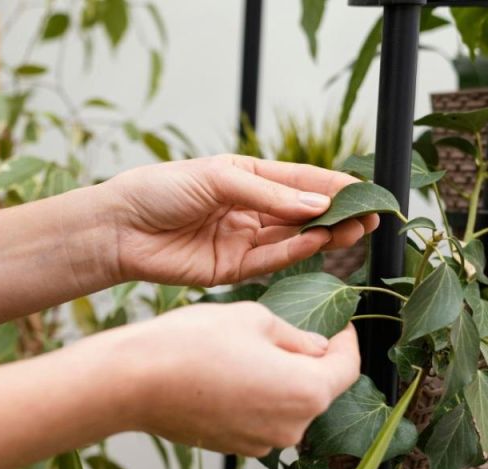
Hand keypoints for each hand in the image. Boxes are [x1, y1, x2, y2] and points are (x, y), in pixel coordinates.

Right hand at [94, 303, 359, 455]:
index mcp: (306, 390)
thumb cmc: (189, 345)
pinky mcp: (233, 447)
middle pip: (316, 389)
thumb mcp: (252, 319)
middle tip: (282, 333)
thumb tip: (313, 346)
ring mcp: (260, 443)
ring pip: (285, 405)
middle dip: (308, 361)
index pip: (347, 367)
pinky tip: (225, 374)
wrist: (134, 382)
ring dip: (277, 380)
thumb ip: (294, 335)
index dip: (347, 342)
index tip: (341, 326)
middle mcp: (291, 427)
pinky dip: (253, 398)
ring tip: (245, 351)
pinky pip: (258, 419)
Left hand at [100, 154, 379, 285]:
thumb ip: (268, 195)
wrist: (118, 228)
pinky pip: (270, 261)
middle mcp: (247, 211)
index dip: (332, 187)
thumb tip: (317, 207)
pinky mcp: (229, 270)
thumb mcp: (217, 179)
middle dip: (337, 215)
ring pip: (292, 240)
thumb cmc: (158, 191)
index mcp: (245, 179)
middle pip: (302, 214)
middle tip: (369, 217)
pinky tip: (317, 242)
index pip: (299, 183)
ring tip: (353, 229)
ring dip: (323, 235)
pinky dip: (294, 253)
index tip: (365, 191)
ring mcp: (240, 241)